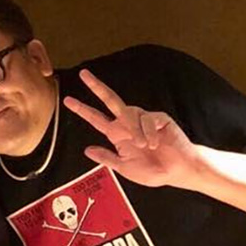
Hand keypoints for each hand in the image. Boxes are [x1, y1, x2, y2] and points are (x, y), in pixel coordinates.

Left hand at [64, 69, 198, 188]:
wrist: (178, 172)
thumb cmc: (153, 171)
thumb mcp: (125, 168)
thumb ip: (106, 158)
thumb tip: (86, 150)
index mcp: (117, 134)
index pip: (96, 119)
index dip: (82, 110)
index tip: (67, 101)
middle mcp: (128, 123)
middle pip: (110, 100)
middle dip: (96, 87)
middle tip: (83, 74)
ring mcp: (144, 119)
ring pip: (130, 113)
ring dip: (135, 130)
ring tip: (144, 147)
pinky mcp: (159, 118)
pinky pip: (149, 119)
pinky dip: (149, 133)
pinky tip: (155, 144)